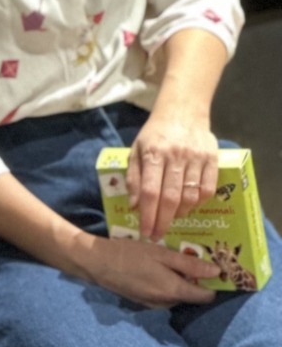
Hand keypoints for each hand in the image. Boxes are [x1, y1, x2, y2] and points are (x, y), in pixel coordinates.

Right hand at [70, 232, 217, 307]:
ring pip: (177, 294)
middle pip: (192, 295)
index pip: (206, 297)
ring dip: (179, 279)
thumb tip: (217, 272)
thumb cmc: (129, 254)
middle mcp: (166, 302)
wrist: (96, 263)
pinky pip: (164, 294)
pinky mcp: (143, 301)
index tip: (216, 267)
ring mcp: (153, 304)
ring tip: (173, 258)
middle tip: (192, 256)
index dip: (214, 283)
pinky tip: (157, 266)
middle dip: (195, 279)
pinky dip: (166, 282)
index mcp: (173, 291)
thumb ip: (189, 264)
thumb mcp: (161, 253)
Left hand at [127, 112, 218, 241]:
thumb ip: (133, 178)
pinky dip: (199, 203)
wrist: (183, 111)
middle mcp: (175, 156)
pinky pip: (208, 189)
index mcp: (153, 154)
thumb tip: (134, 206)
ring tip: (171, 218)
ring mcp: (196, 157)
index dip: (148, 216)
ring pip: (190, 196)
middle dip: (163, 221)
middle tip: (157, 235)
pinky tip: (189, 206)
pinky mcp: (213, 159)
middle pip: (170, 198)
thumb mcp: (136, 150)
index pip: (150, 192)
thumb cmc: (155, 134)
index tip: (145, 232)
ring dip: (180, 213)